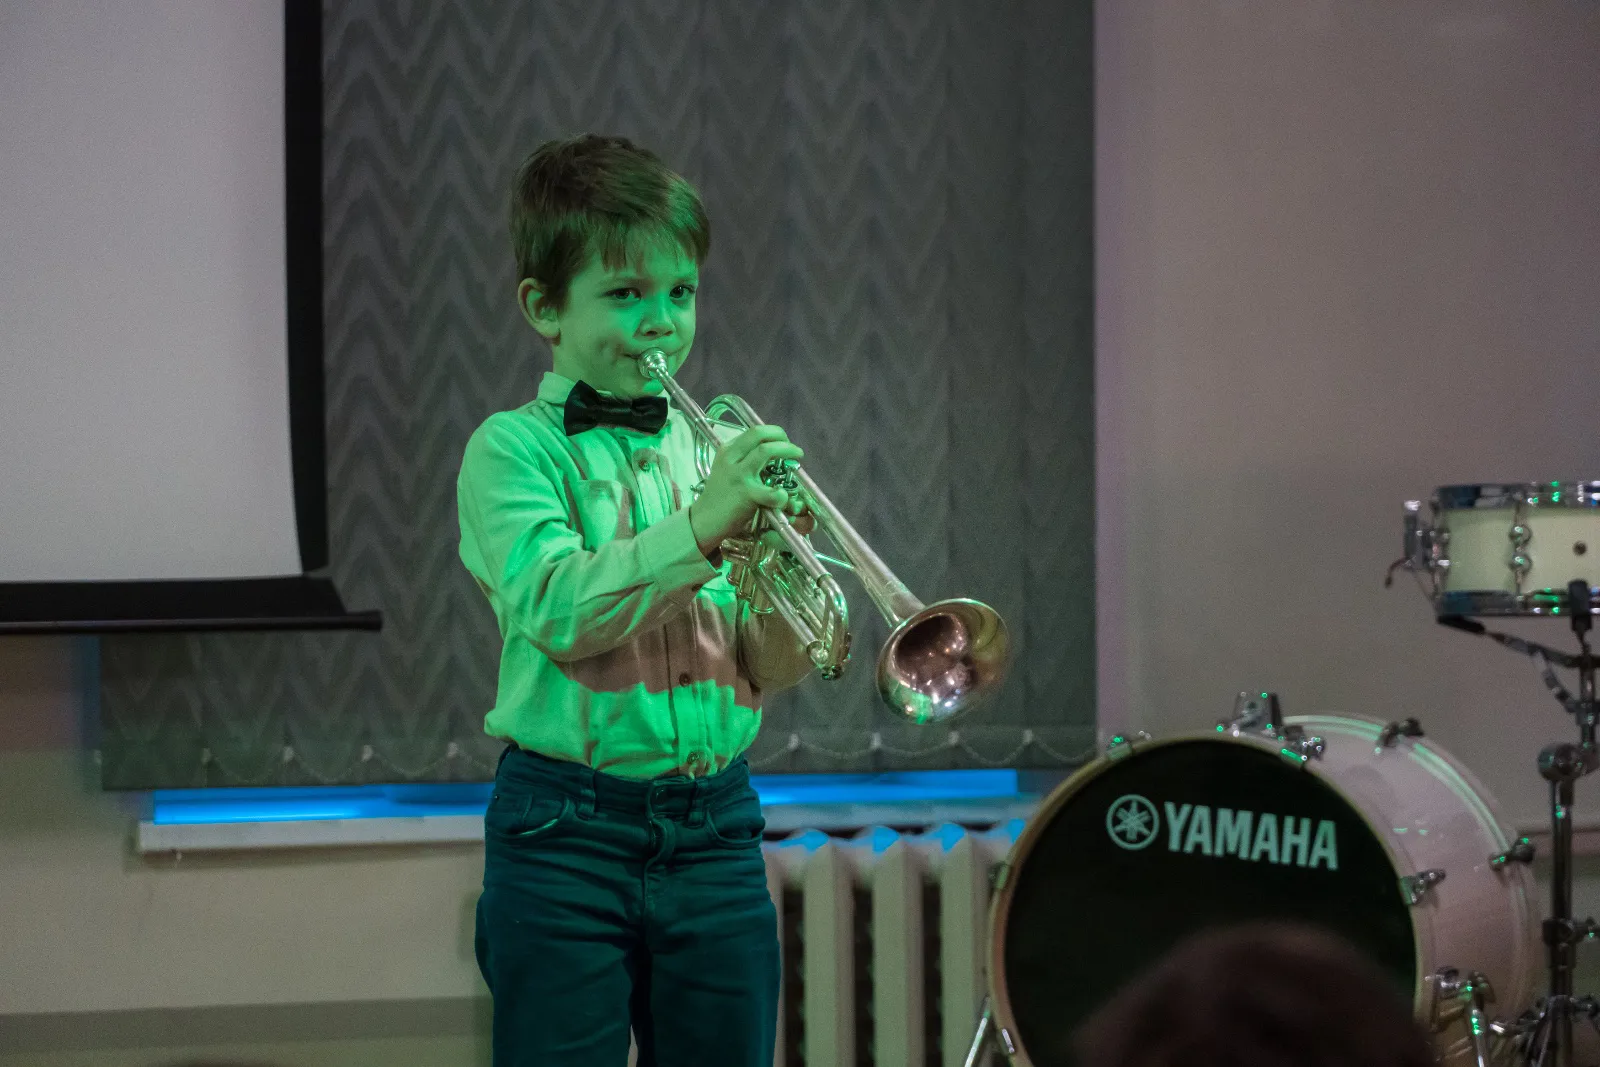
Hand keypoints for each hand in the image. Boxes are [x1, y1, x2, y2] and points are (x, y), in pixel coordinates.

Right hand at [689, 424, 804, 556]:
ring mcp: (739, 475)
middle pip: (760, 433)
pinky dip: (782, 494)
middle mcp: (732, 458)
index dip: (774, 433)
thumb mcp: (726, 470)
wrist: (704, 521)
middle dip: (782, 436)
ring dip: (787, 450)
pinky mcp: (747, 494)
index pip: (754, 431)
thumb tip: (771, 453)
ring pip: (766, 451)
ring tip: (797, 459)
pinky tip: (783, 497)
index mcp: (728, 450)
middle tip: (793, 449)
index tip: (783, 442)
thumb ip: (743, 459)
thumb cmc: (719, 496)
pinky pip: (771, 492)